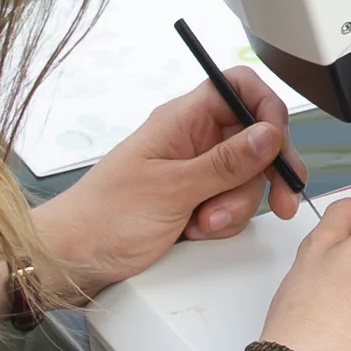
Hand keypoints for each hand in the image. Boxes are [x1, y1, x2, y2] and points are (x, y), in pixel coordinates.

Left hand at [33, 73, 306, 295]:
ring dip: (234, 206)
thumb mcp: (172, 189)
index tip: (277, 144)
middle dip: (262, 173)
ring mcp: (192, 173)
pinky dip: (222, 221)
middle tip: (278, 199)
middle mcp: (190, 140)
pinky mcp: (192, 201)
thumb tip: (269, 134)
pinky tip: (197, 232)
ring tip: (202, 223)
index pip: (238, 89)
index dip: (266, 109)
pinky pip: (229, 204)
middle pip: (253, 139)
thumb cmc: (103, 218)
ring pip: (244, 178)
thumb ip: (226, 162)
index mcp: (181, 121)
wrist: (72, 261)